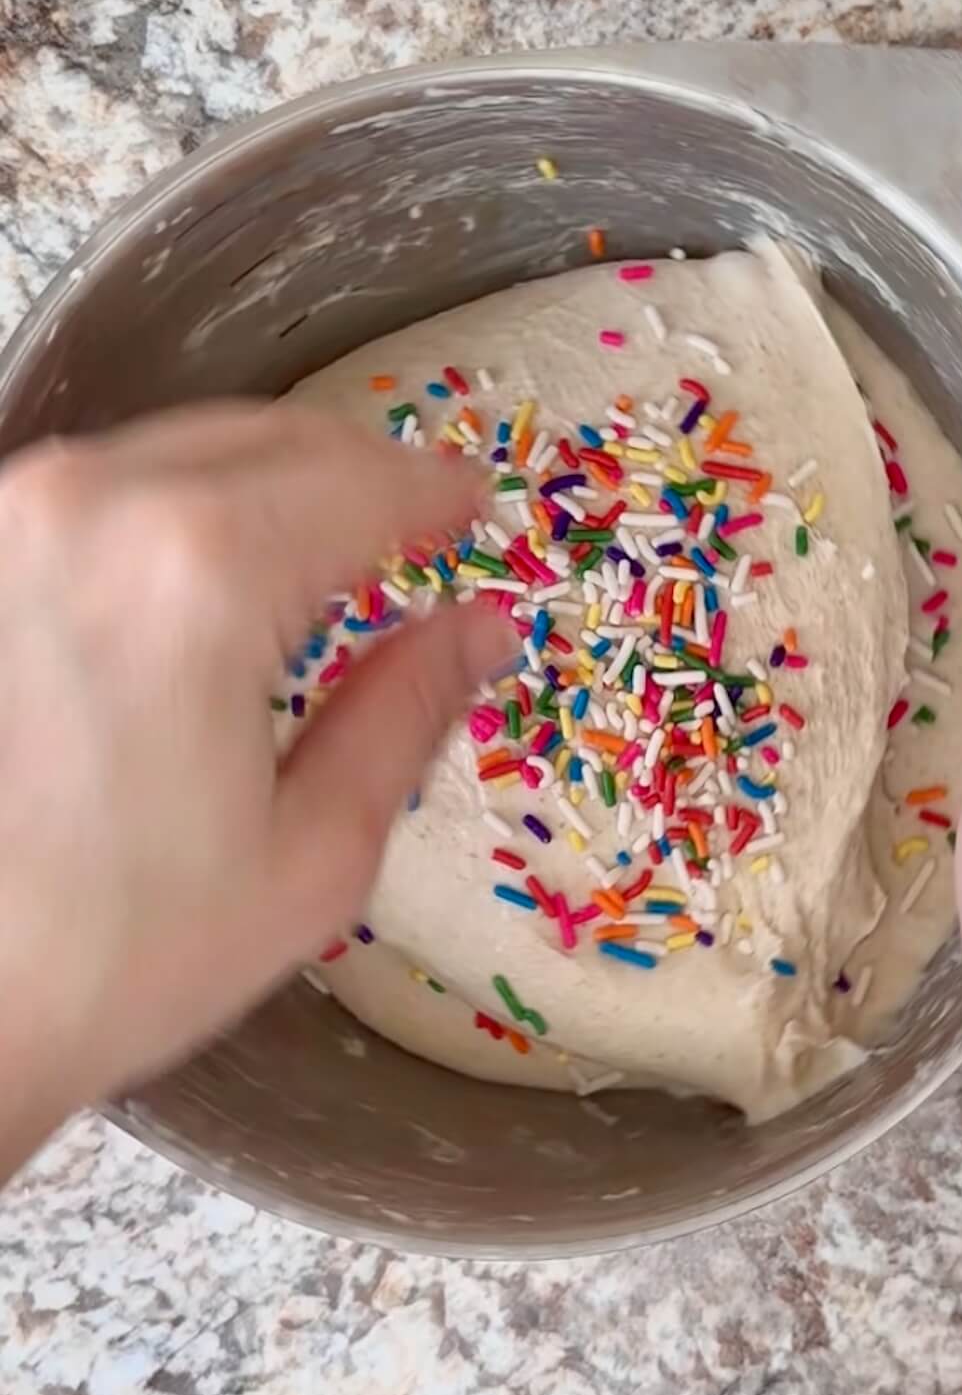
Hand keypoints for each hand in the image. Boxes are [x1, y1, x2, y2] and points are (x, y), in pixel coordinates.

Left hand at [0, 403, 512, 1175]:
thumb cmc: (111, 956)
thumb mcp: (308, 855)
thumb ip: (406, 714)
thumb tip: (481, 630)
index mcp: (197, 575)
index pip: (360, 484)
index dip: (434, 492)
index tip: (472, 507)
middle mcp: (88, 507)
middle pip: (272, 437)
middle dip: (358, 475)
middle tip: (412, 529)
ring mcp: (7, 518)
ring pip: (183, 449)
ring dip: (266, 485)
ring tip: (318, 555)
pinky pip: (103, 489)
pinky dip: (179, 508)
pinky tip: (206, 577)